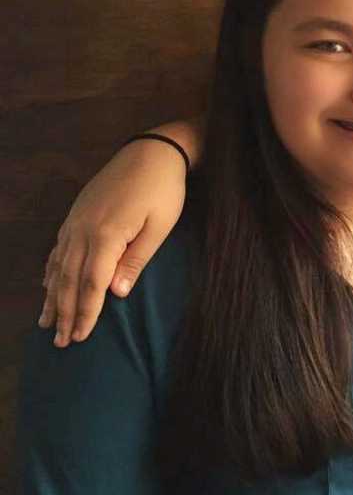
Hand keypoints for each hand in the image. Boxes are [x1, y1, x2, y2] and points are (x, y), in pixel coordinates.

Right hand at [38, 138, 187, 345]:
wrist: (151, 152)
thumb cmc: (163, 191)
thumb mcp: (159, 228)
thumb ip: (136, 261)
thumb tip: (115, 294)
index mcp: (107, 236)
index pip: (92, 284)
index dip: (86, 313)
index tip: (80, 337)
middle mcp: (84, 230)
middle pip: (70, 280)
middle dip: (65, 313)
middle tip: (61, 342)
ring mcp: (76, 221)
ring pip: (59, 266)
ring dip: (53, 296)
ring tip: (47, 323)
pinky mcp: (77, 214)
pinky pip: (58, 248)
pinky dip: (51, 270)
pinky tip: (47, 284)